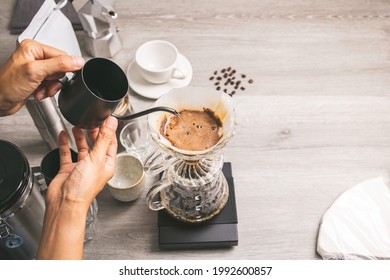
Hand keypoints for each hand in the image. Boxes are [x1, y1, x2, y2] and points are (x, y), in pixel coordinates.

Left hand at [0, 39, 83, 115]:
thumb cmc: (8, 85)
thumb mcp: (36, 72)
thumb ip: (59, 64)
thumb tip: (77, 61)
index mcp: (34, 48)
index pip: (61, 54)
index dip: (63, 68)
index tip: (57, 78)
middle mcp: (35, 56)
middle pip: (61, 67)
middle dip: (55, 80)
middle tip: (45, 84)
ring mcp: (36, 68)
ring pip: (57, 77)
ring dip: (51, 87)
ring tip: (40, 90)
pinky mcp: (37, 79)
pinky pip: (51, 84)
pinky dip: (47, 91)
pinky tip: (38, 92)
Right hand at [37, 116, 117, 259]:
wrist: (65, 202)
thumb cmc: (84, 188)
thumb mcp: (97, 158)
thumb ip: (103, 139)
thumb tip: (112, 123)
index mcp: (107, 164)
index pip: (110, 144)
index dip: (109, 131)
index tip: (106, 119)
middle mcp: (95, 166)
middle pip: (96, 144)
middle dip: (94, 132)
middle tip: (91, 121)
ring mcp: (81, 167)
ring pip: (82, 148)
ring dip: (80, 137)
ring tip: (77, 126)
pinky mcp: (68, 170)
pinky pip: (67, 154)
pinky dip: (65, 144)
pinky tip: (64, 135)